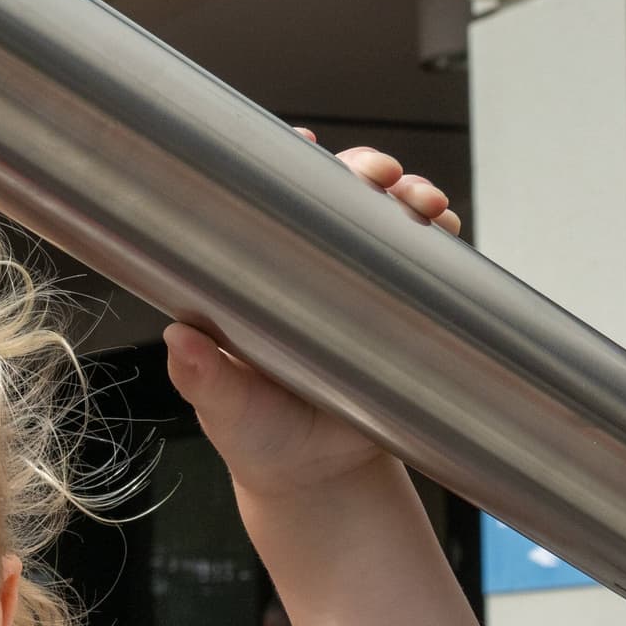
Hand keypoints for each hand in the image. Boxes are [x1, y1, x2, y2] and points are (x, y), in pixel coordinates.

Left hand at [167, 136, 460, 494]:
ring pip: (386, 220)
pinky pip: (424, 262)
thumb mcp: (227, 411)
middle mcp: (310, 270)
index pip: (269, 204)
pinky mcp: (401, 309)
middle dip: (364, 171)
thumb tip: (179, 338)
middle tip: (380, 175)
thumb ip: (205, 379)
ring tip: (423, 203)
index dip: (285, 166)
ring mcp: (360, 285)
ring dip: (409, 197)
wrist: (319, 480)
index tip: (303, 145)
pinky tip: (445, 228)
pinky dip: (438, 236)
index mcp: (258, 278)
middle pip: (338, 197)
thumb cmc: (261, 438)